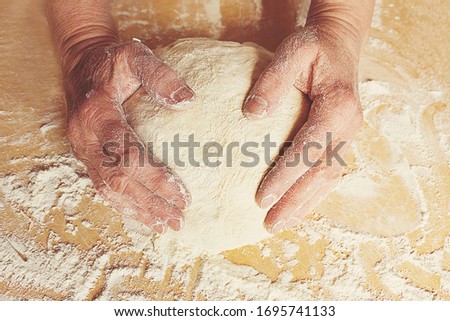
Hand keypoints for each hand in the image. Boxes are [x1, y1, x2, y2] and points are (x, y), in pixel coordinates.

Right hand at [64, 41, 194, 233]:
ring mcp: (82, 150)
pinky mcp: (86, 157)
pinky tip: (144, 217)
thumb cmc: (112, 63)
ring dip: (138, 211)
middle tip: (178, 219)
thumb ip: (160, 76)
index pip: (127, 154)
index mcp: (97, 113)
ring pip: (108, 189)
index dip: (155, 177)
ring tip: (165, 226)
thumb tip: (188, 102)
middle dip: (149, 203)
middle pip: (118, 180)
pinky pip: (103, 187)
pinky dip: (124, 206)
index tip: (183, 195)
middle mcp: (85, 137)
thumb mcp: (135, 56)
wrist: (82, 65)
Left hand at [243, 23, 363, 233]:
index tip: (261, 197)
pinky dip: (312, 193)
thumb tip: (251, 114)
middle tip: (270, 224)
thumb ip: (273, 80)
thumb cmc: (314, 47)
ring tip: (279, 223)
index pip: (309, 149)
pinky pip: (328, 172)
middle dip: (295, 202)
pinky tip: (295, 206)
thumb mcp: (293, 51)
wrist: (339, 43)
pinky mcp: (340, 139)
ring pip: (329, 179)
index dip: (285, 176)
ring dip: (304, 204)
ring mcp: (347, 135)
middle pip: (322, 174)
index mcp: (338, 107)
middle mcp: (348, 127)